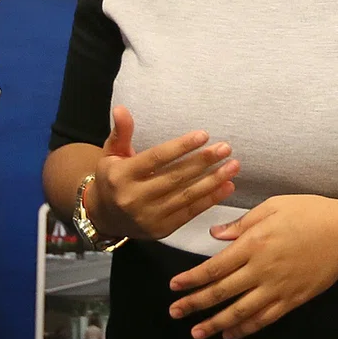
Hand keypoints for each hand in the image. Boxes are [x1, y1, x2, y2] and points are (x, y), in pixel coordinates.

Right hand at [87, 106, 238, 241]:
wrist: (104, 218)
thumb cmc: (112, 179)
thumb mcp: (111, 154)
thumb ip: (121, 133)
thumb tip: (121, 108)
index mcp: (121, 176)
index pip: (156, 158)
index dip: (181, 147)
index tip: (204, 135)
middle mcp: (134, 198)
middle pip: (175, 177)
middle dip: (203, 162)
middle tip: (225, 148)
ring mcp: (148, 217)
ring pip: (186, 196)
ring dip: (213, 181)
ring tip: (233, 166)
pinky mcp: (161, 230)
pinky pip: (190, 213)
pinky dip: (210, 200)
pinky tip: (227, 186)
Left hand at [166, 195, 337, 338]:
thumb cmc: (310, 212)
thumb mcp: (274, 206)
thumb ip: (242, 223)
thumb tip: (214, 234)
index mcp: (254, 243)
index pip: (215, 266)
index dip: (192, 279)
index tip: (174, 286)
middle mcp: (262, 269)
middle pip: (221, 292)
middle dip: (195, 304)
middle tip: (174, 313)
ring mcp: (277, 288)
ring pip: (240, 312)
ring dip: (215, 324)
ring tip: (197, 333)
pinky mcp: (292, 300)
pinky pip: (264, 319)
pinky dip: (245, 329)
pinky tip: (230, 334)